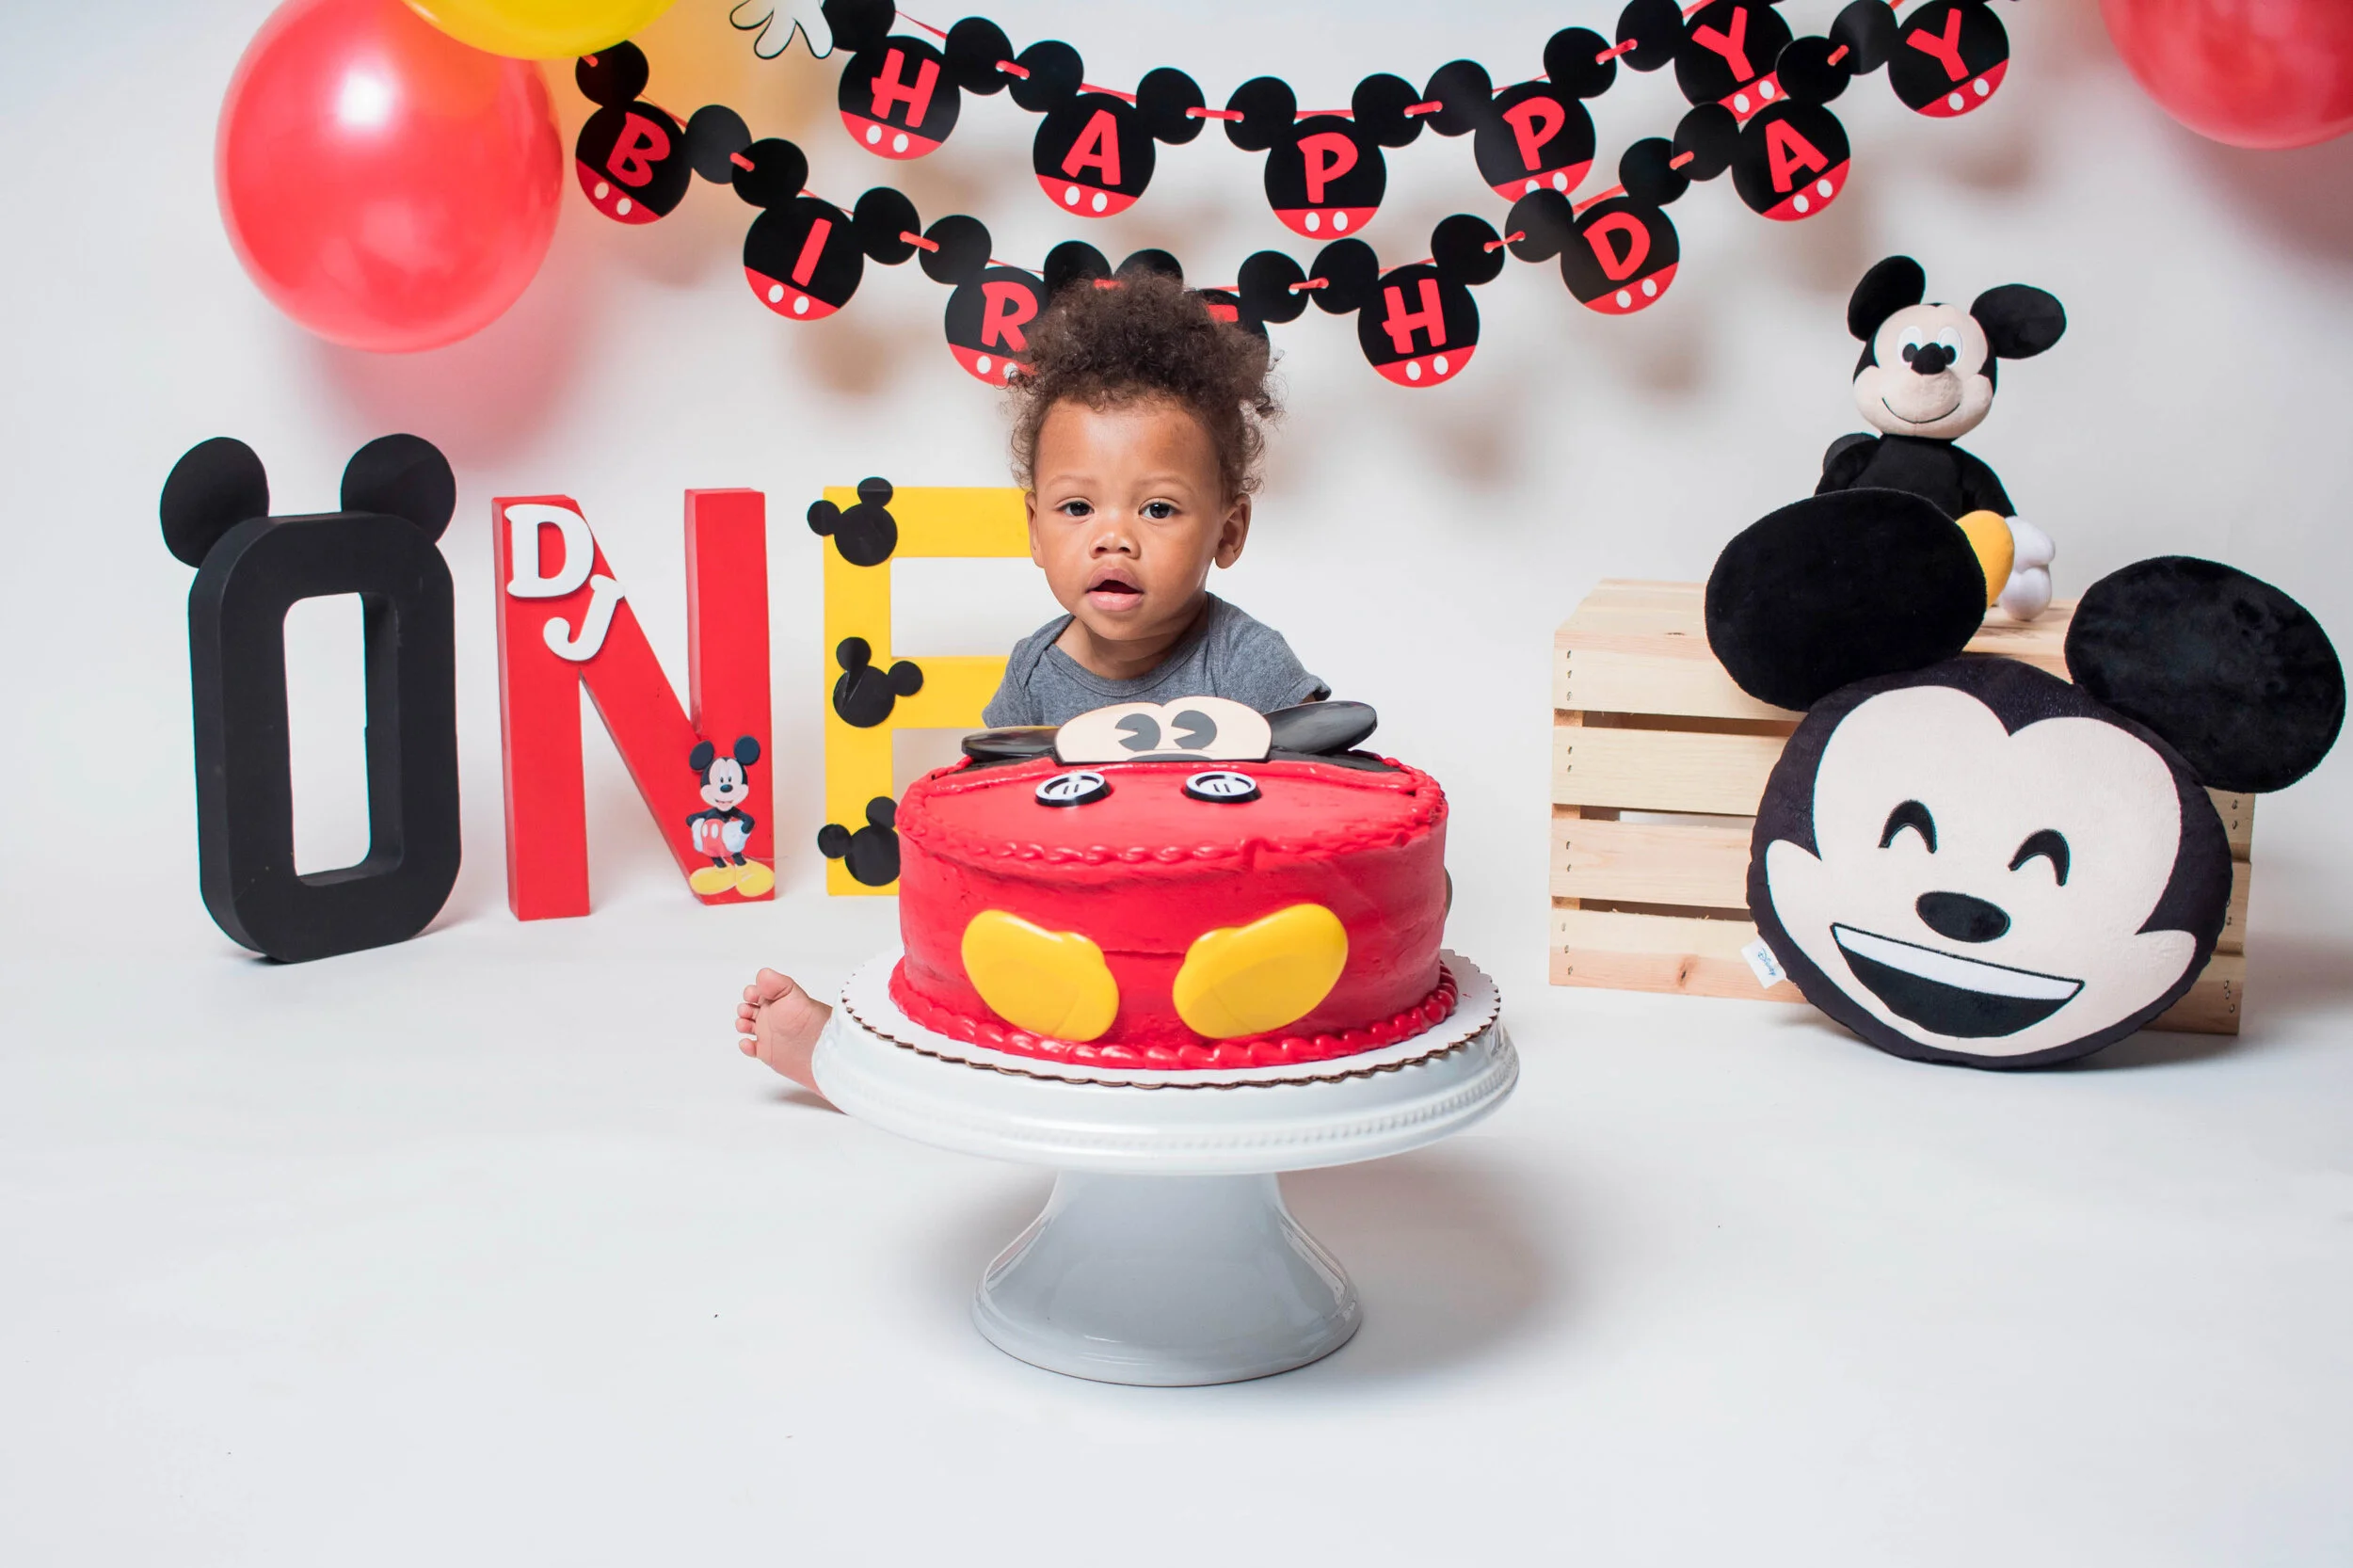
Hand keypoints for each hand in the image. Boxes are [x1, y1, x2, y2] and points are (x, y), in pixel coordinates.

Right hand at [735, 968, 832, 1094]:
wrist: (820, 1052)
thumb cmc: (810, 1021)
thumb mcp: (794, 996)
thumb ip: (777, 984)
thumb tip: (762, 975)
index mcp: (779, 1000)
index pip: (759, 991)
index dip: (751, 992)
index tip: (753, 996)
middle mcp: (773, 1016)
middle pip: (749, 1008)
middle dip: (744, 1008)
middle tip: (750, 1012)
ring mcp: (769, 1034)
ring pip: (747, 1026)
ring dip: (741, 1024)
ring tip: (747, 1026)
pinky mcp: (768, 1052)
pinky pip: (751, 1048)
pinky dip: (745, 1046)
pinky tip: (749, 1044)